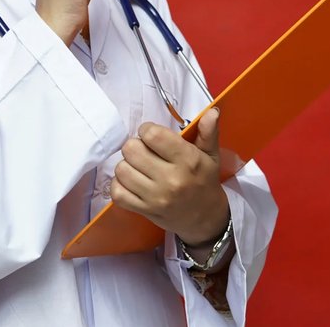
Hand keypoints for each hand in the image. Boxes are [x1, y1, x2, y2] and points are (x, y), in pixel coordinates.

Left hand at [111, 109, 229, 245]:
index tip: (152, 136)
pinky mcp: (144, 211)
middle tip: (145, 152)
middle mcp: (171, 179)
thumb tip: (212, 111)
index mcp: (187, 160)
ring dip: (127, 165)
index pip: (152, 135)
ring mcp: (156, 197)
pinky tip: (131, 182)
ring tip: (138, 167)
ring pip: (122, 169)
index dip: (147, 130)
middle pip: (131, 150)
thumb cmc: (204, 181)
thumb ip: (208, 132)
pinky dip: (119, 185)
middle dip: (135, 146)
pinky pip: (117, 193)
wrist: (205, 218)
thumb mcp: (210, 155)